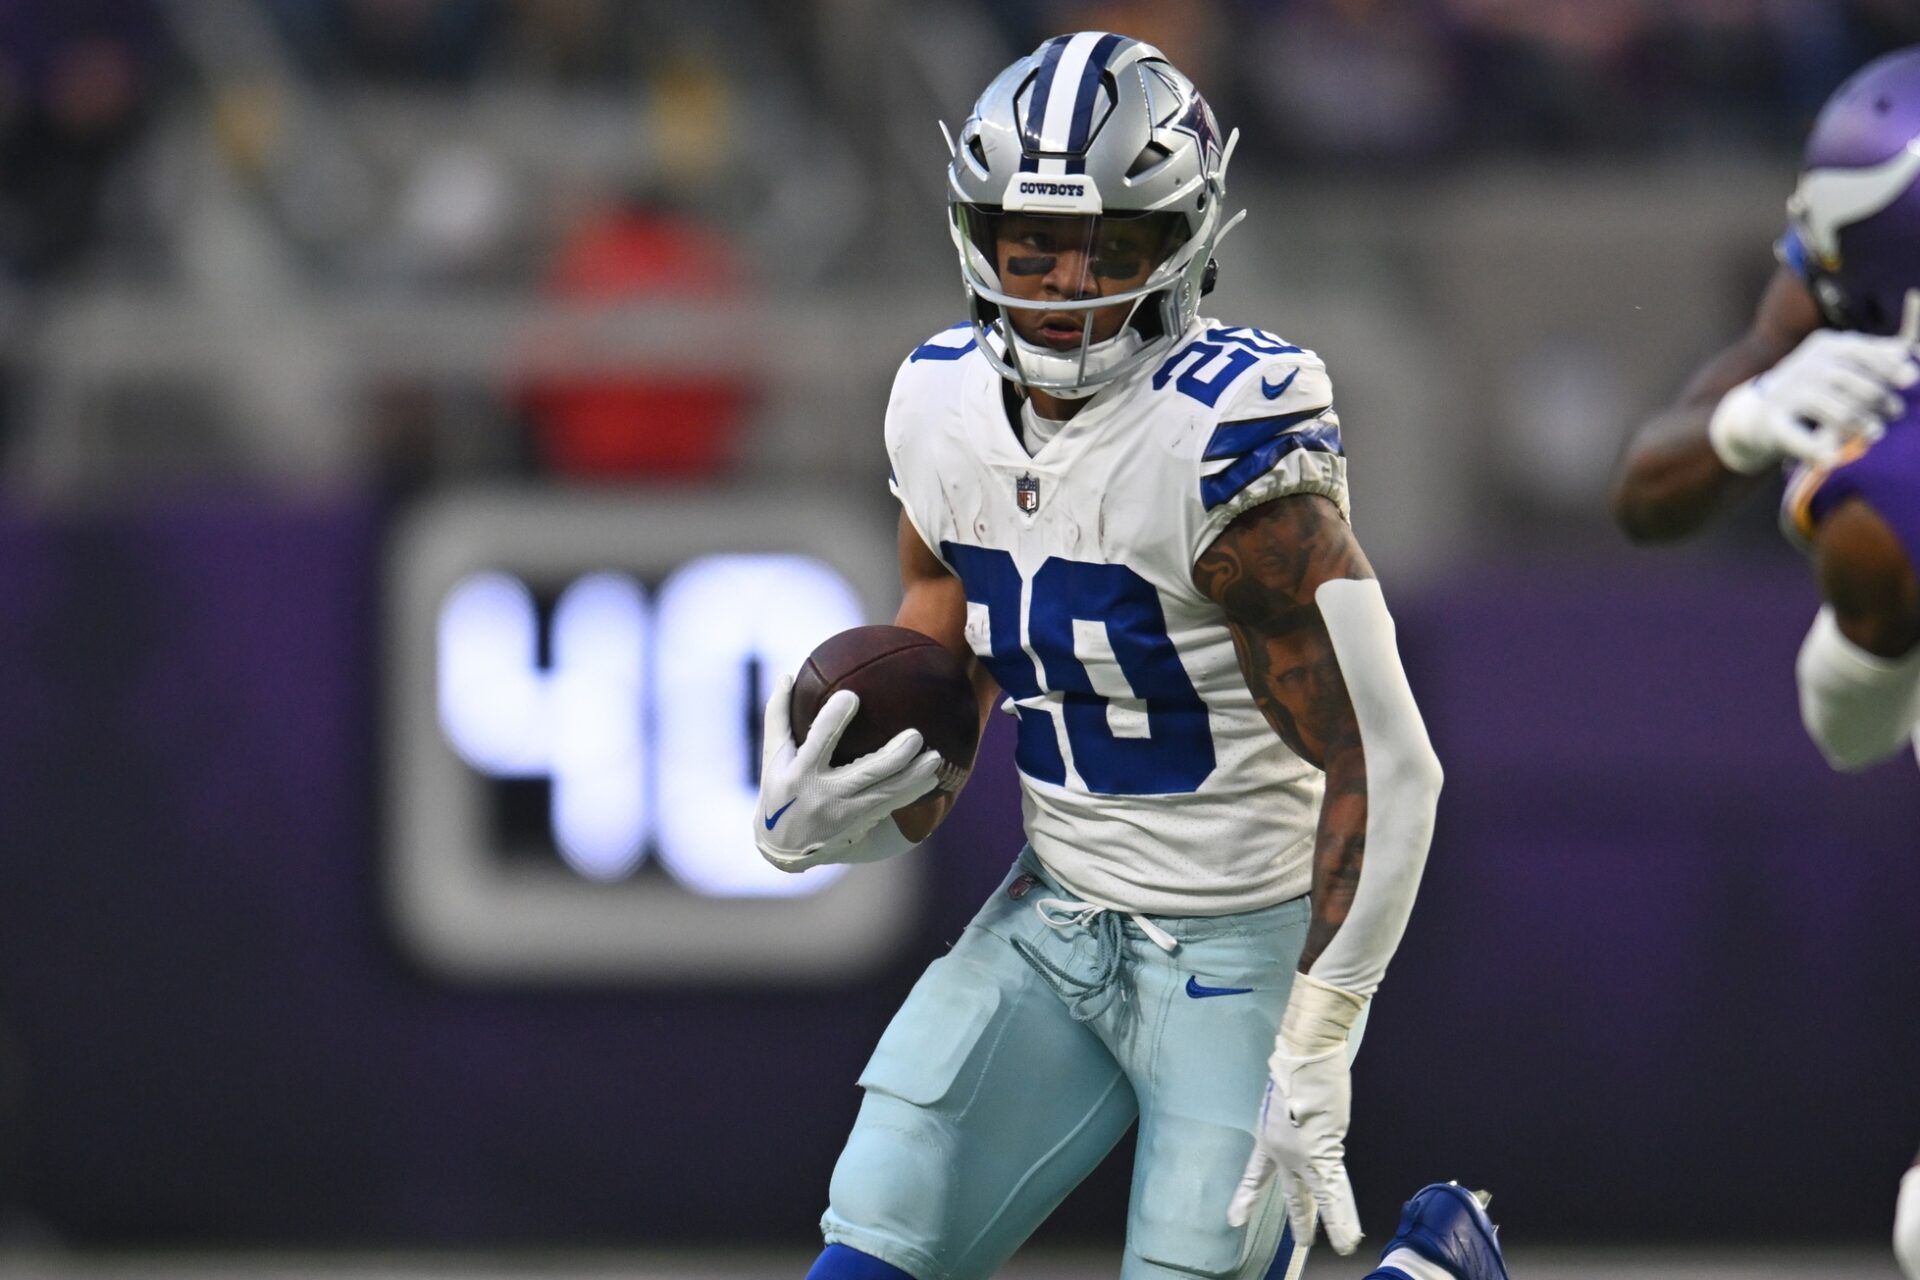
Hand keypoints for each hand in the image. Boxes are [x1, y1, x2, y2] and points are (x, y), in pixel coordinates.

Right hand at [753, 674, 946, 871]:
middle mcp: (825, 794)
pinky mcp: (861, 822)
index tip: (852, 696)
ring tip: (935, 758)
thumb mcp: (772, 757)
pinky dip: (913, 792)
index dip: (833, 720)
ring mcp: (847, 812)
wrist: (784, 847)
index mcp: (801, 773)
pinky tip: (932, 778)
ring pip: (887, 793)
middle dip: (893, 756)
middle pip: (866, 774)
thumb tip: (787, 674)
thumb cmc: (778, 791)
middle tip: (915, 735)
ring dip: (914, 777)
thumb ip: (778, 716)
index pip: (818, 742)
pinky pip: (892, 806)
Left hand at [1227, 1044, 1361, 1253]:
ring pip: (1316, 1197)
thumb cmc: (1296, 1070)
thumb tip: (1315, 1137)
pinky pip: (1334, 1193)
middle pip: (1291, 1192)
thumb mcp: (1286, 1103)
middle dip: (1298, 1218)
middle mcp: (1283, 1151)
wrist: (1305, 1058)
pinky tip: (1347, 1236)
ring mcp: (1303, 1155)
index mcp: (1268, 1137)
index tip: (1234, 1218)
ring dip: (1328, 1223)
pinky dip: (1342, 1217)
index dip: (1247, 1196)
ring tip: (1337, 1244)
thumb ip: (1295, 1126)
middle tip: (1302, 1242)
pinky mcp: (1324, 1154)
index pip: (1256, 1174)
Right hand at [1708, 290, 1919, 474]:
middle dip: (1879, 398)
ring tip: (1876, 433)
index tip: (1912, 380)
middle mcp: (1804, 366)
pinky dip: (1818, 451)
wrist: (1756, 414)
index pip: (1861, 353)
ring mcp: (1787, 393)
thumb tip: (1907, 353)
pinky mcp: (1773, 423)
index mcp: (1824, 346)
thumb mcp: (1838, 363)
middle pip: (1852, 381)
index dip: (1888, 366)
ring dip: (1861, 424)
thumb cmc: (1812, 388)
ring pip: (1835, 411)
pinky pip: (1802, 439)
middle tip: (1896, 413)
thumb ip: (1871, 356)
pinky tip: (1832, 460)